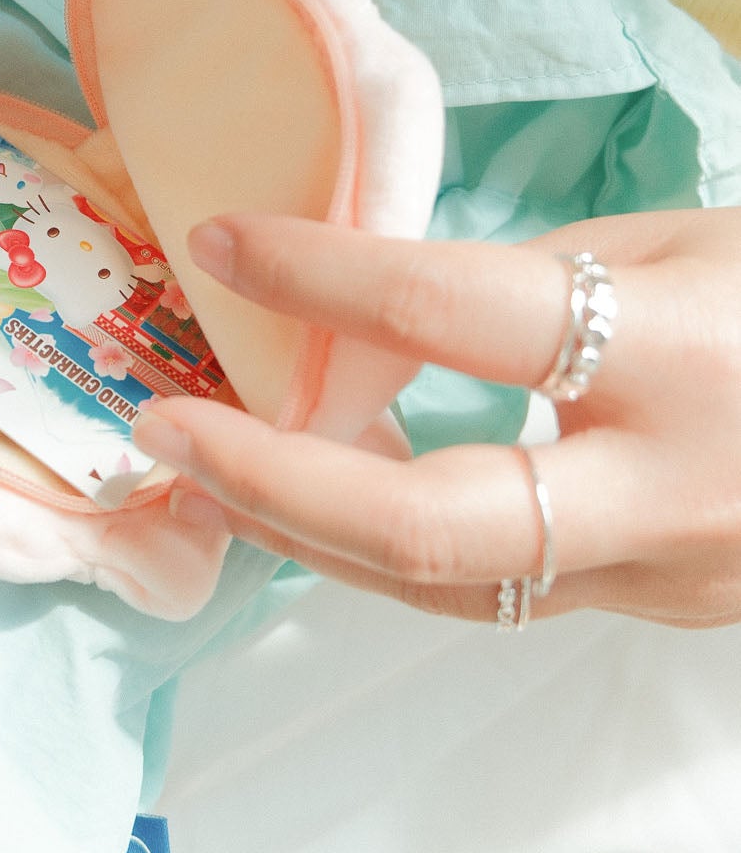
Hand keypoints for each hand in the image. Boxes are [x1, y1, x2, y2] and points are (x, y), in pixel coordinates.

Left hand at [133, 208, 740, 627]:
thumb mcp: (696, 243)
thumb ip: (547, 281)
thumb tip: (387, 308)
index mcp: (687, 354)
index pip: (462, 314)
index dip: (324, 276)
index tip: (221, 240)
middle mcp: (673, 491)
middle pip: (431, 526)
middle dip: (273, 480)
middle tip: (164, 427)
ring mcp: (665, 577)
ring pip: (443, 584)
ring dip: (305, 530)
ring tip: (204, 469)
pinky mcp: (655, 612)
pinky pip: (491, 590)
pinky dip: (388, 547)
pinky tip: (317, 500)